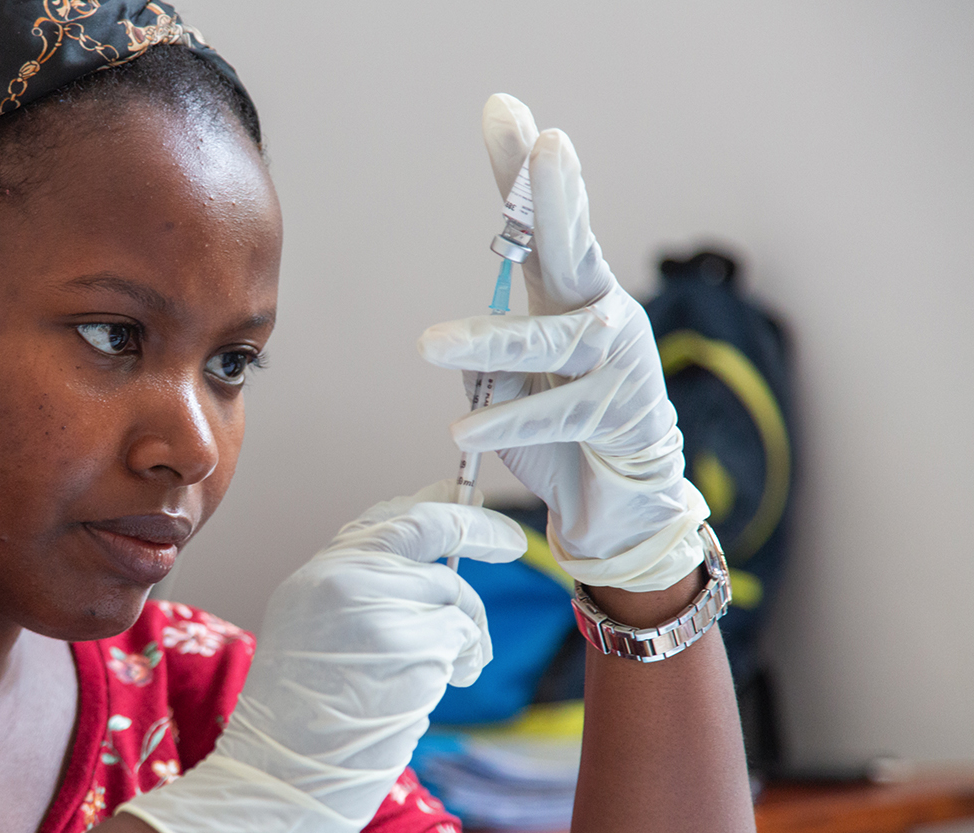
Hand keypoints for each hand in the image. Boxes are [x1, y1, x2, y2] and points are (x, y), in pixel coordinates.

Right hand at [119, 482, 524, 832]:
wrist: (284, 774)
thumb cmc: (304, 720)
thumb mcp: (316, 633)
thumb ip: (365, 594)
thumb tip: (431, 564)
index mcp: (316, 577)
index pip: (385, 519)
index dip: (435, 505)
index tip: (469, 503)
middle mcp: (342, 580)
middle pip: (429, 535)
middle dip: (478, 531)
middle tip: (510, 542)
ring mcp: (377, 610)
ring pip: (453, 595)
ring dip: (467, 634)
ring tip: (457, 670)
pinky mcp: (410, 646)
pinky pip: (460, 637)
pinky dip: (463, 662)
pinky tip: (442, 688)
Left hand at [418, 94, 708, 591]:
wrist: (612, 505)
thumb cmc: (557, 433)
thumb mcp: (509, 383)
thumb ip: (491, 355)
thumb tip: (463, 347)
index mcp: (563, 293)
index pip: (537, 222)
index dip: (519, 168)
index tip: (504, 110)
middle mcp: (597, 310)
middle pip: (573, 243)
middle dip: (556, 193)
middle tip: (546, 145)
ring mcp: (618, 357)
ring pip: (548, 340)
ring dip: (487, 342)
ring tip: (428, 345)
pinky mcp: (622, 410)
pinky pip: (552, 412)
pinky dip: (505, 422)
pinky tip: (464, 428)